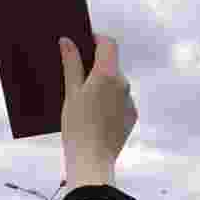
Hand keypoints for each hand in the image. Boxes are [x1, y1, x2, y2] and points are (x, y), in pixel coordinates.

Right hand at [59, 35, 136, 188]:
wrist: (92, 160)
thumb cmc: (77, 126)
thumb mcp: (70, 92)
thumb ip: (71, 64)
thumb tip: (67, 41)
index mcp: (107, 74)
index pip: (108, 43)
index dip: (96, 39)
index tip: (84, 42)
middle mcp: (123, 84)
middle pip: (111, 64)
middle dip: (96, 66)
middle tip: (76, 75)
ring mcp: (130, 100)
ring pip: (116, 84)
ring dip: (103, 85)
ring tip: (84, 100)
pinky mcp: (132, 116)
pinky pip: (121, 101)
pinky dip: (109, 102)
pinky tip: (95, 115)